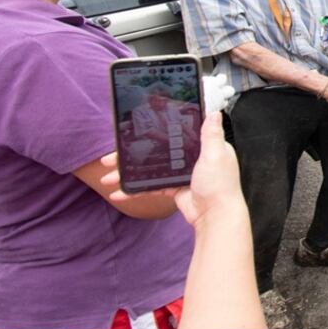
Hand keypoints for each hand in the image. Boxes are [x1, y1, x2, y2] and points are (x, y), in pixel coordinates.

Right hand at [99, 113, 245, 224]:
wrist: (215, 215)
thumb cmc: (219, 185)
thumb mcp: (216, 154)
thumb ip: (211, 135)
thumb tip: (214, 113)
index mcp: (202, 146)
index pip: (174, 133)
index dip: (153, 131)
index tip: (132, 131)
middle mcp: (191, 158)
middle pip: (155, 150)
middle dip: (131, 154)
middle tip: (110, 158)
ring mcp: (180, 174)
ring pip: (149, 168)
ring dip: (128, 173)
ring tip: (108, 177)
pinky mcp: (173, 188)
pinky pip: (151, 186)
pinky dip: (135, 190)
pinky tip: (120, 192)